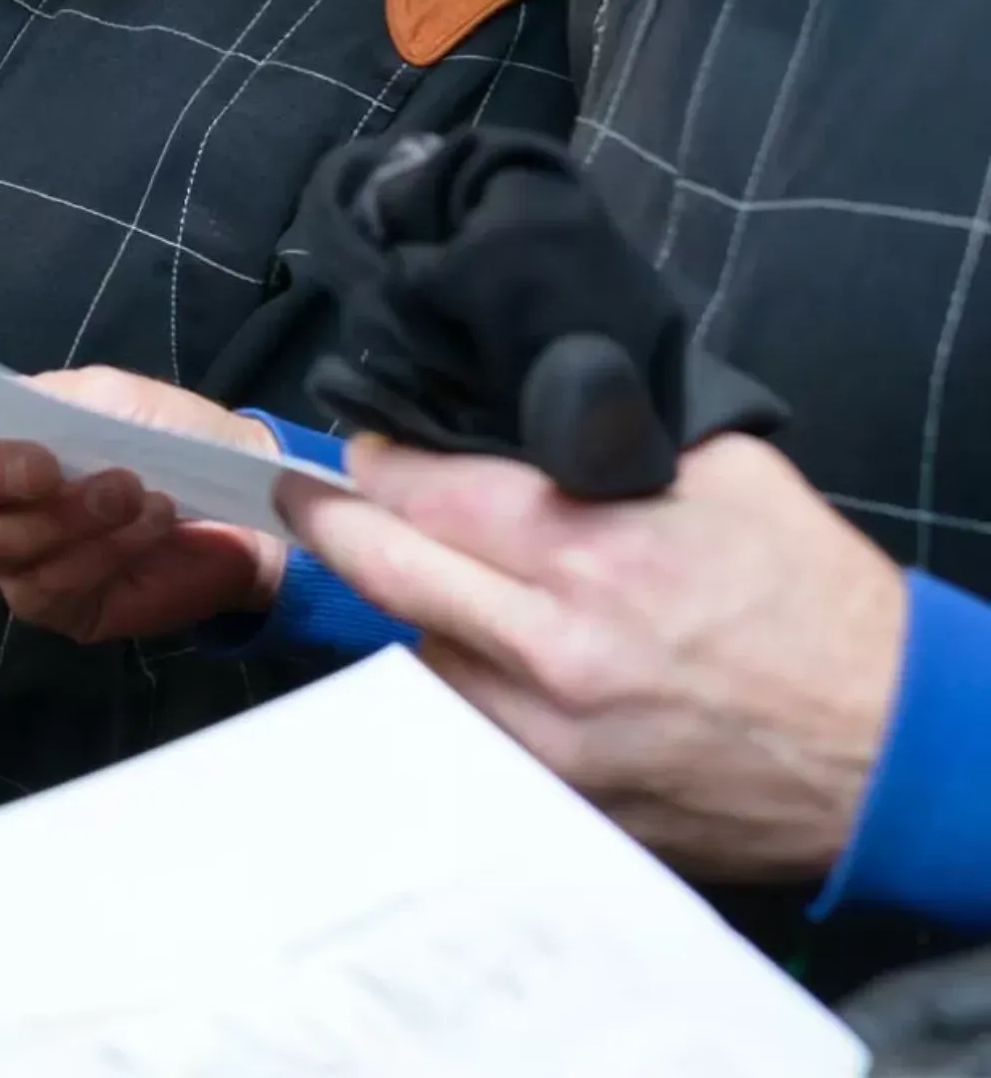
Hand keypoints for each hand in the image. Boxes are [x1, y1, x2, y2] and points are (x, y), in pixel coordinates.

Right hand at [0, 369, 286, 643]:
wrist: (244, 508)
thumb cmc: (172, 440)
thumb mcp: (117, 401)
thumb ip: (55, 402)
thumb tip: (7, 413)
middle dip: (6, 475)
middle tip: (55, 466)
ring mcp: (18, 556)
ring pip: (2, 544)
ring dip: (69, 517)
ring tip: (134, 492)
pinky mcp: (54, 605)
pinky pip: (48, 586)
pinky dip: (100, 554)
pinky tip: (148, 526)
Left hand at [287, 431, 904, 879]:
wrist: (896, 749)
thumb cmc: (818, 606)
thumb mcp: (725, 477)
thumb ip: (608, 438)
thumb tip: (510, 407)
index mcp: (591, 553)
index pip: (420, 491)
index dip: (378, 461)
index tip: (366, 450)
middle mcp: (553, 645)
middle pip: (383, 569)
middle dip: (333, 522)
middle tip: (304, 497)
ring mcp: (548, 733)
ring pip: (413, 652)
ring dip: (407, 611)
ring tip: (417, 578)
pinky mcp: (561, 794)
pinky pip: (462, 725)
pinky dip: (455, 683)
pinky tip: (472, 656)